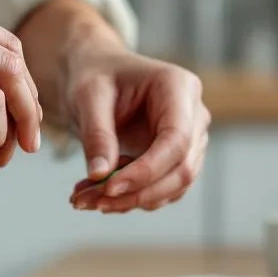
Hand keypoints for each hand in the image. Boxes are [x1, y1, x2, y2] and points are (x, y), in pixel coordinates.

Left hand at [64, 43, 209, 212]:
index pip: (176, 140)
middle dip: (136, 193)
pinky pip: (162, 189)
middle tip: (88, 201)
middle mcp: (194, 115)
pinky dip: (129, 197)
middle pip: (182, 169)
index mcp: (179, 87)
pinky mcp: (177, 159)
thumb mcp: (88, 97)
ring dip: (129, 200)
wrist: (97, 75)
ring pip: (174, 186)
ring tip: (83, 198)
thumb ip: (97, 134)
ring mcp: (191, 139)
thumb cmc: (95, 76)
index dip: (147, 170)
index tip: (108, 188)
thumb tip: (100, 177)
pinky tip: (95, 192)